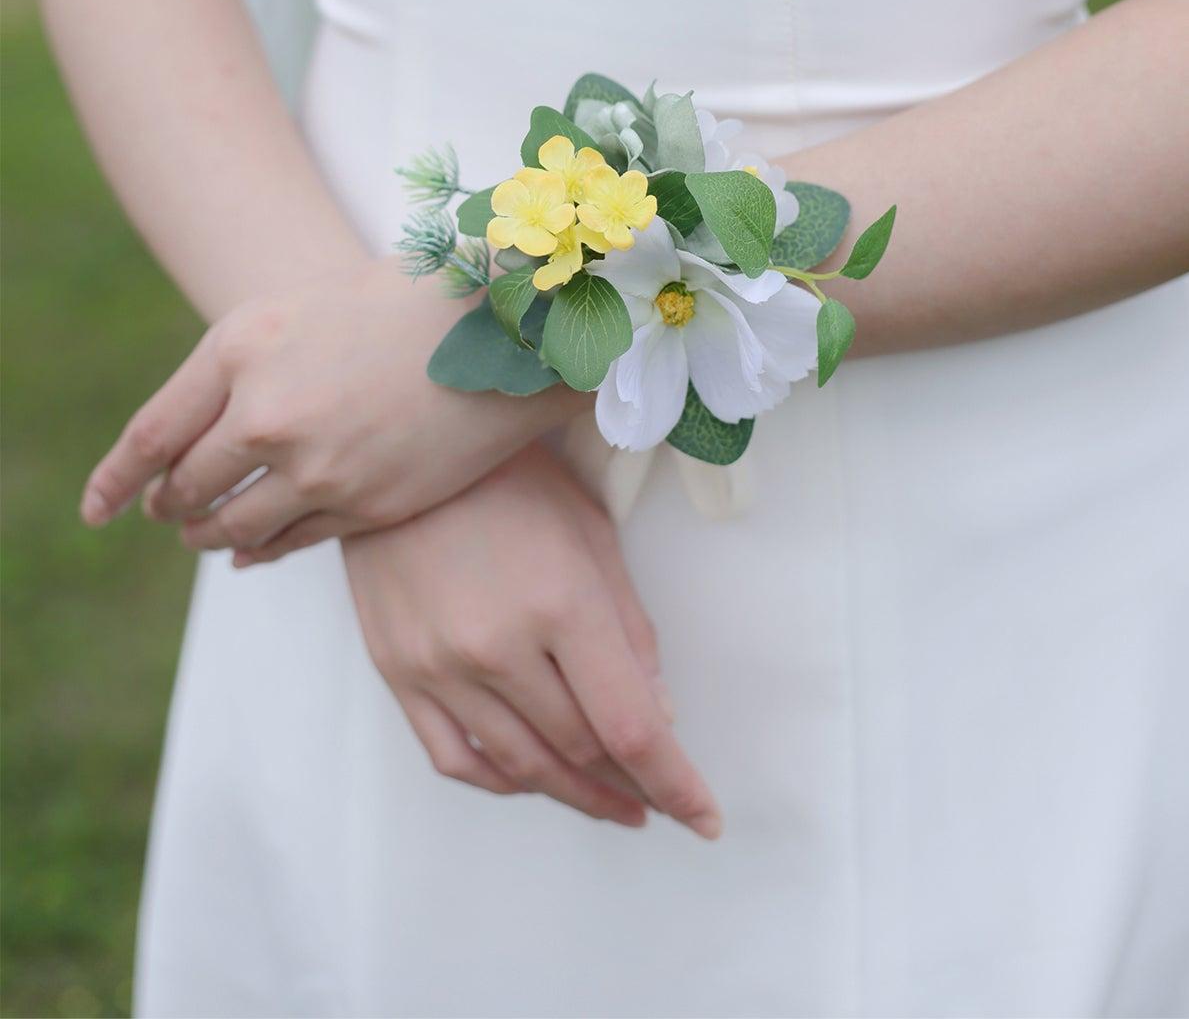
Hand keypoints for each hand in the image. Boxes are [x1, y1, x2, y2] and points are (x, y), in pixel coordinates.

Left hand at [79, 259, 588, 555]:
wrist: (507, 325)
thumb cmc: (404, 298)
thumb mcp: (301, 309)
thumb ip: (244, 364)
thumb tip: (201, 428)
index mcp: (240, 347)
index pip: (151, 435)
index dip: (116, 479)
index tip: (99, 507)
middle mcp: (266, 412)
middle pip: (186, 485)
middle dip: (167, 504)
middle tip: (162, 510)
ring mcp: (316, 467)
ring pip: (231, 525)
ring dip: (208, 533)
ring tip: (203, 533)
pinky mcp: (364, 506)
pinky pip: (288, 543)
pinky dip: (259, 550)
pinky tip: (251, 549)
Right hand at [334, 444, 722, 838]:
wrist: (398, 453)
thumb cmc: (508, 477)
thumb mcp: (589, 531)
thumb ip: (629, 628)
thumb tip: (658, 714)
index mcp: (562, 602)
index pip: (631, 726)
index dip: (675, 783)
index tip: (706, 819)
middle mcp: (499, 645)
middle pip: (581, 749)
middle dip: (632, 784)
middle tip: (659, 796)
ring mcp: (440, 664)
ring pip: (523, 766)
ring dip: (576, 795)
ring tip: (613, 804)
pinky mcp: (397, 672)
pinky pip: (456, 757)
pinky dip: (503, 781)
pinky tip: (535, 778)